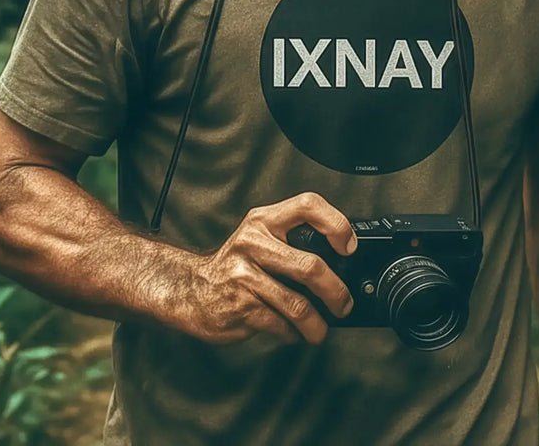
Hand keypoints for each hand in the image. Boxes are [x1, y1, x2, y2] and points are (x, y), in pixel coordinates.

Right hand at [179, 192, 356, 344]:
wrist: (190, 290)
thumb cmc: (235, 264)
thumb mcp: (259, 236)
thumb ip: (292, 239)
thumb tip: (340, 261)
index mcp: (263, 220)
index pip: (307, 205)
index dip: (335, 224)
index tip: (349, 247)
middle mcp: (253, 243)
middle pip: (309, 265)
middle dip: (335, 291)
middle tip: (344, 303)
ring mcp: (245, 276)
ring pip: (297, 304)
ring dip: (317, 323)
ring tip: (321, 329)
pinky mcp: (241, 307)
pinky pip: (281, 324)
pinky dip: (293, 333)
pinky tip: (293, 331)